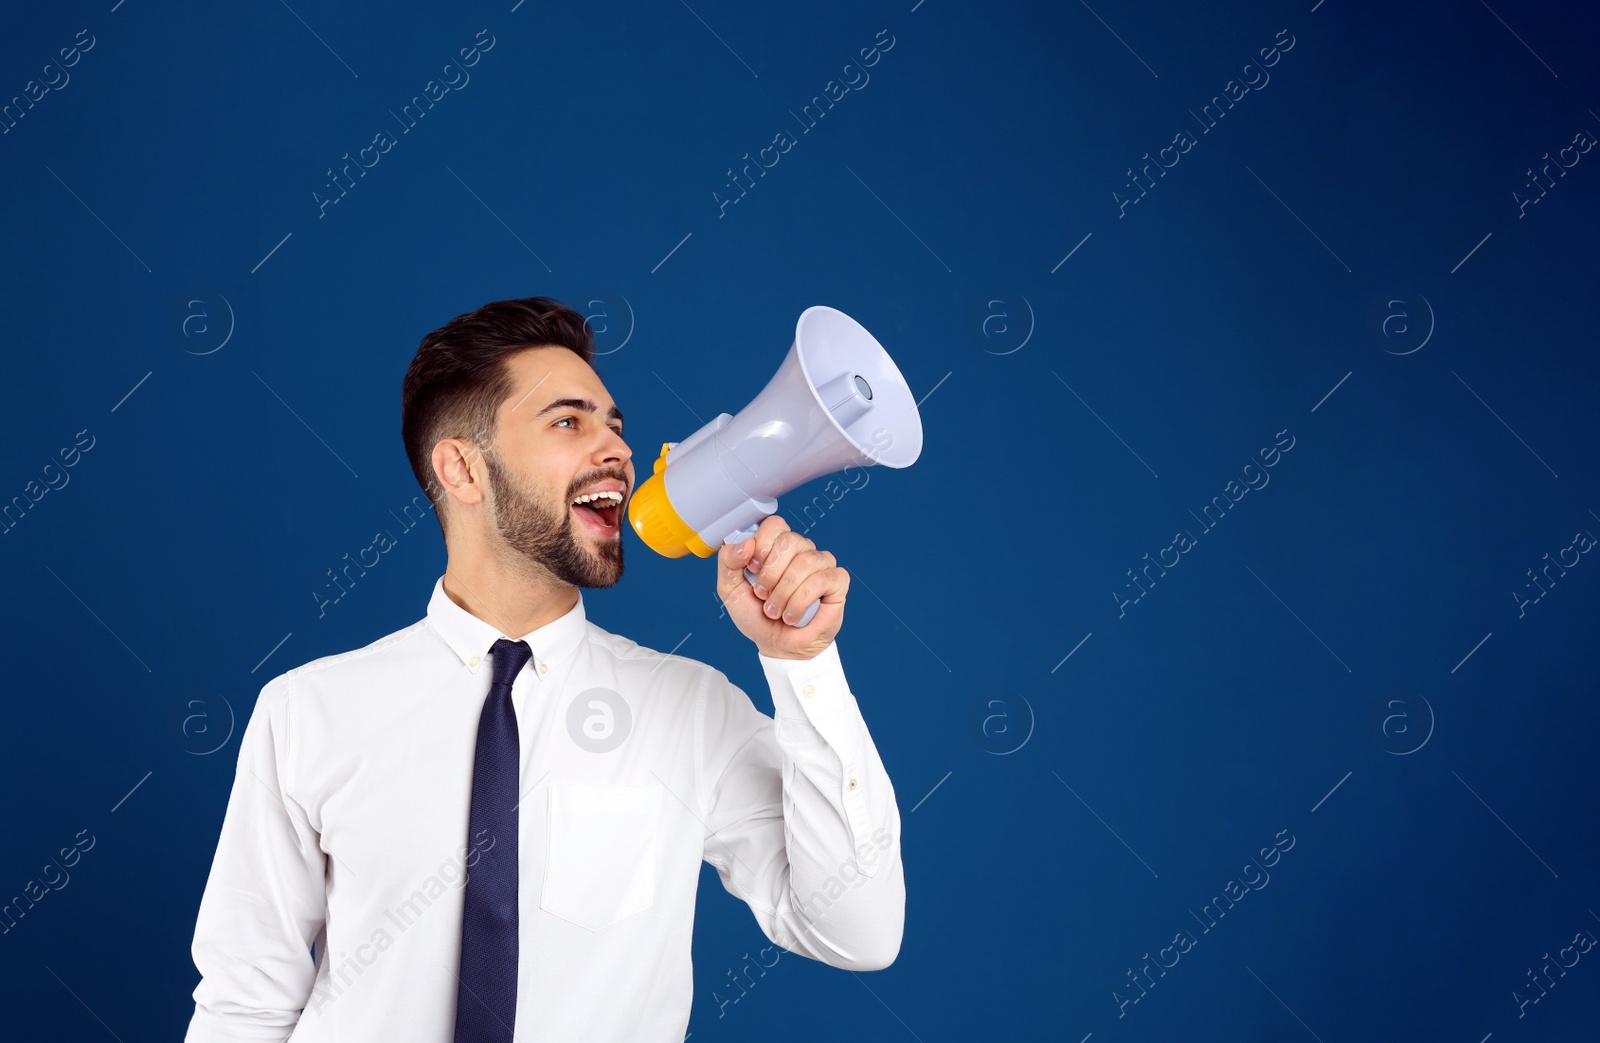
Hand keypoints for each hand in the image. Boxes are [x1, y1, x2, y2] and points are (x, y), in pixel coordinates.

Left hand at [716, 515, 846, 659]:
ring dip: (784, 593)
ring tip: (776, 611)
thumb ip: (728, 561)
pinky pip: (822, 579)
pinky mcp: (837, 581)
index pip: (775, 524)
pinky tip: (793, 615)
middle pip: (790, 541)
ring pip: (805, 562)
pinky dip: (801, 601)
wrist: (777, 646)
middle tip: (763, 595)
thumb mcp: (730, 589)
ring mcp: (821, 563)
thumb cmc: (757, 616)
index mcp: (776, 546)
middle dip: (771, 574)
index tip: (753, 570)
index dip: (762, 546)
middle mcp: (801, 550)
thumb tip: (747, 544)